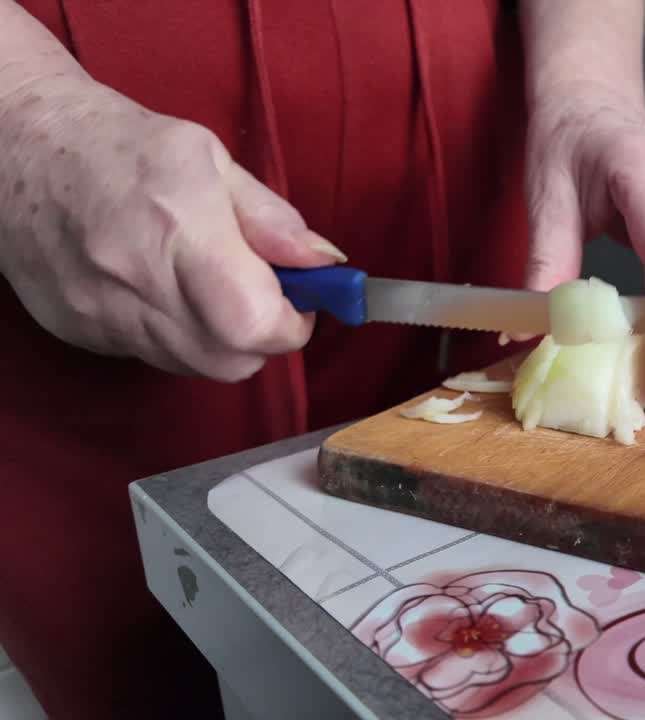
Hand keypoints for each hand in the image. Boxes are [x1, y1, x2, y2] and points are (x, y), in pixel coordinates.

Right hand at [0, 75, 344, 381]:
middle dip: (261, 338)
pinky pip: (152, 357)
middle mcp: (136, 281)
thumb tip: (325, 263)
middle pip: (231, 360)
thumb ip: (271, 218)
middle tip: (259, 294)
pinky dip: (176, 337)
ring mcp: (101, 314)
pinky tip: (162, 291)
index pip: (253, 321)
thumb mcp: (210, 159)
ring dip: (220, 340)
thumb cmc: (118, 145)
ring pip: (194, 367)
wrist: (13, 148)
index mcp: (179, 228)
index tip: (300, 300)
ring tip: (207, 286)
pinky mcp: (78, 331)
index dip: (291, 323)